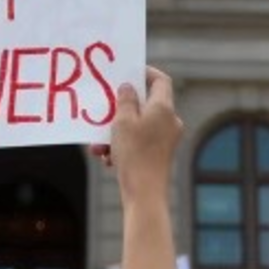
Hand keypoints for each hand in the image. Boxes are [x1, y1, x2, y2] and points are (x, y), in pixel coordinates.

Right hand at [95, 66, 181, 204]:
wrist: (144, 195)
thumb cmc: (134, 154)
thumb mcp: (123, 121)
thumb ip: (126, 100)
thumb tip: (129, 88)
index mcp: (164, 109)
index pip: (161, 81)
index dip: (145, 73)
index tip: (127, 73)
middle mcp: (169, 122)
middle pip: (146, 104)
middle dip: (122, 109)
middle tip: (106, 108)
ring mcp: (166, 140)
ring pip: (139, 126)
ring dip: (117, 131)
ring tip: (99, 144)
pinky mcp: (159, 155)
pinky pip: (139, 142)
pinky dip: (122, 146)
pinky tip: (106, 158)